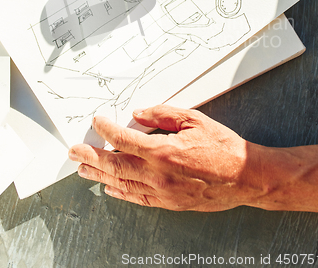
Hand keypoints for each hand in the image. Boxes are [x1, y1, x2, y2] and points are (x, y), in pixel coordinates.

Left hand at [68, 105, 261, 210]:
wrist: (244, 177)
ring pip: (122, 184)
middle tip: (74, 152)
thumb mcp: (194, 120)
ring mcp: (162, 192)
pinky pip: (138, 198)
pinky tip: (110, 188)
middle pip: (114, 165)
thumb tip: (138, 115)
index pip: (123, 139)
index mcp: (163, 151)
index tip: (97, 123)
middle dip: (90, 158)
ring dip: (99, 176)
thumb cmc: (222, 148)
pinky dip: (120, 193)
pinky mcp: (169, 203)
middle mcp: (158, 174)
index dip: (106, 130)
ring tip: (83, 170)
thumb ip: (162, 115)